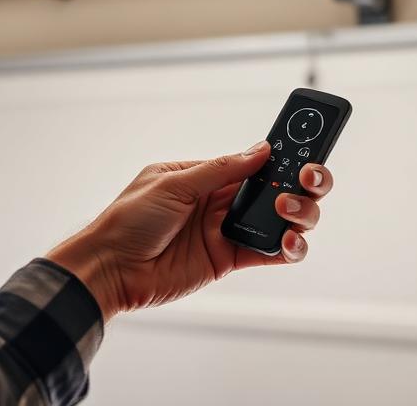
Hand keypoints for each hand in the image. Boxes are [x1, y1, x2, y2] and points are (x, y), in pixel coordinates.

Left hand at [45, 140, 335, 320]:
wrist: (109, 268)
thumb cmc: (127, 219)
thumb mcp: (172, 183)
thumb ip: (219, 169)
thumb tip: (260, 150)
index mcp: (208, 174)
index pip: (256, 160)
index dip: (284, 154)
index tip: (307, 149)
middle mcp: (223, 200)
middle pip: (277, 188)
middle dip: (302, 182)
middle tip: (307, 180)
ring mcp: (227, 230)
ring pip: (280, 219)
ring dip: (298, 214)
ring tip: (288, 212)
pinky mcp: (228, 260)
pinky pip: (268, 253)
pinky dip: (288, 249)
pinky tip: (289, 243)